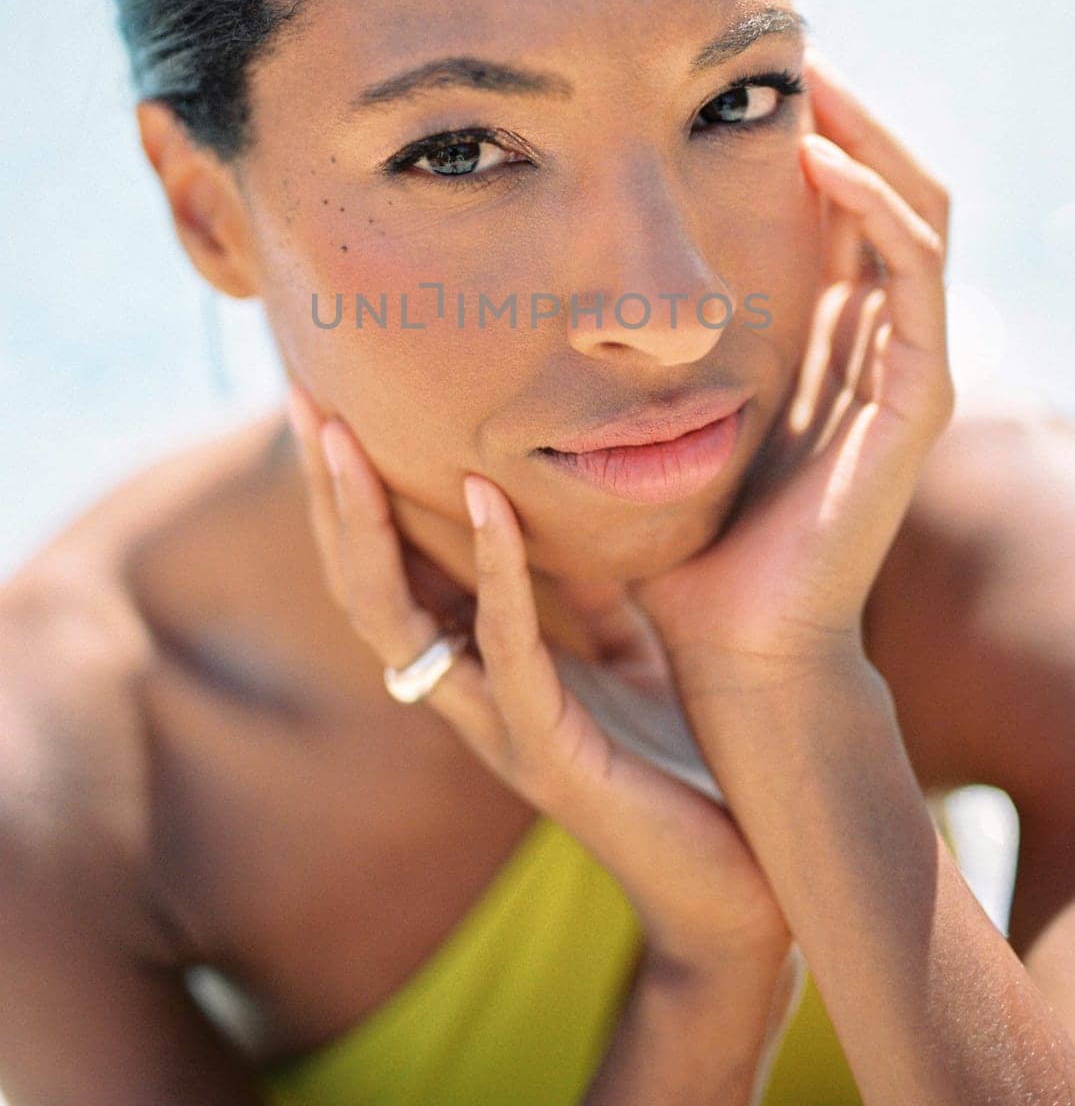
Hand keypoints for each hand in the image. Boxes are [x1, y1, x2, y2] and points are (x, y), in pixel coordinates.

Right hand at [285, 376, 791, 982]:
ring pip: (394, 618)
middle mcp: (465, 695)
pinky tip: (487, 497)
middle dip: (326, 493)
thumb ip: (586, 584)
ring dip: (365, 522)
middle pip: (359, 585)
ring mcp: (496, 727)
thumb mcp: (626, 646)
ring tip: (348, 436)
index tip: (332, 399)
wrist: (737, 881)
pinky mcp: (548, 752)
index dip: (350, 490)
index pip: (386, 569)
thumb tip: (568, 497)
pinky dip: (493, 568)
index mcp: (475, 667)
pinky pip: (504, 648)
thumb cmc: (681, 761)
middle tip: (306, 399)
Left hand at [632, 44, 955, 691]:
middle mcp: (874, 339)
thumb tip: (564, 269)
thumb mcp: (665, 406)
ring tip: (804, 70)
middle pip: (883, 185)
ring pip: (913, 209)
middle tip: (780, 41)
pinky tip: (817, 156)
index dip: (802, 128)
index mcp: (823, 338)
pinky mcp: (918, 397)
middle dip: (841, 109)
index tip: (730, 68)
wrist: (732, 640)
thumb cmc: (685, 531)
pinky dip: (874, 205)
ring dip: (866, 131)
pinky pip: (914, 272)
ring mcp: (906, 365)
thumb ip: (649, 339)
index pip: (835, 202)